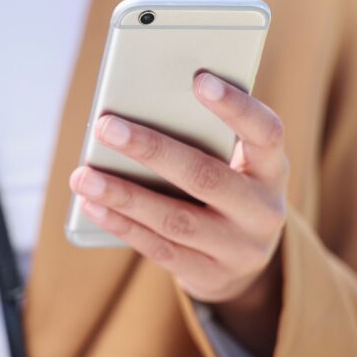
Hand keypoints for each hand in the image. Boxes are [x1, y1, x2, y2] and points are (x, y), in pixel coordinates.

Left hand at [69, 72, 288, 305]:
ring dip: (123, 194)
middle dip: (151, 150)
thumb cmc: (226, 191)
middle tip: (106, 127)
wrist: (243, 266)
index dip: (237, 107)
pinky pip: (159, 249)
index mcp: (272, 170)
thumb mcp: (234, 165)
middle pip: (205, 177)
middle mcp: (262, 210)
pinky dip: (122, 224)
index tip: (200, 80)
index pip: (265, 132)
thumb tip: (137, 110)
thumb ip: (204, 139)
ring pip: (175, 219)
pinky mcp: (210, 275)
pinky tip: (92, 205)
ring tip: (83, 175)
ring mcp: (239, 248)